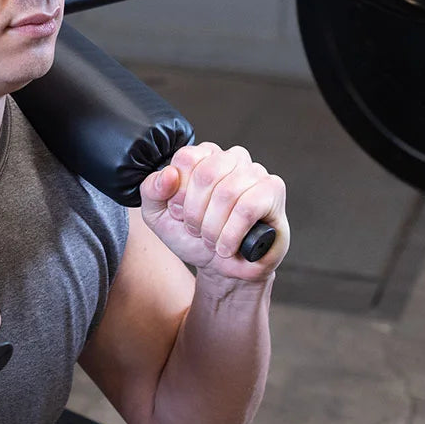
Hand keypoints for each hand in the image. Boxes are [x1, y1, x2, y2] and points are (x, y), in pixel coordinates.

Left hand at [139, 143, 288, 281]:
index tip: (178, 213)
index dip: (178, 192)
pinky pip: (248, 207)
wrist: (221, 267)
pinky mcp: (273, 190)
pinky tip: (226, 246)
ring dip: (213, 227)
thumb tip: (169, 174)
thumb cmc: (192, 236)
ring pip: (227, 192)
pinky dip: (231, 233)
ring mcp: (255, 171)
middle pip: (207, 173)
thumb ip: (151, 191)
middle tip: (195, 230)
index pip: (187, 157)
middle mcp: (231, 158)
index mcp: (203, 157)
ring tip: (211, 240)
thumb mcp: (158, 215)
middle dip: (195, 212)